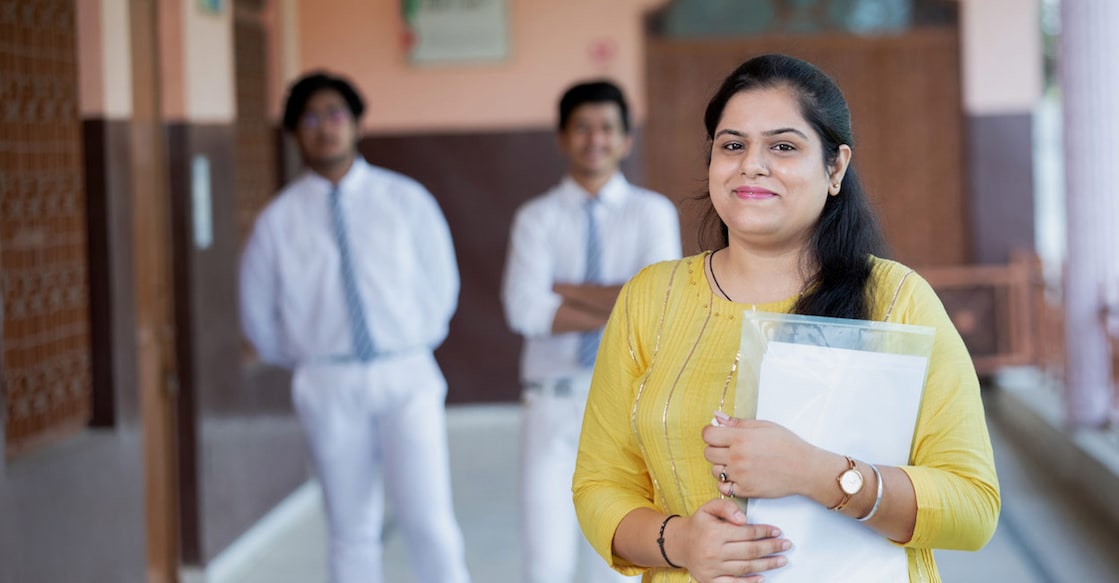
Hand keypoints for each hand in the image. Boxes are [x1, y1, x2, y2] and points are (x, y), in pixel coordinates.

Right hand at [672, 498, 789, 581]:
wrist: (679, 544)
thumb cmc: (699, 524)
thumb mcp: (708, 508)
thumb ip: (726, 507)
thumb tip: (744, 518)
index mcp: (715, 532)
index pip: (746, 533)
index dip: (764, 532)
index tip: (777, 531)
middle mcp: (714, 551)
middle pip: (750, 551)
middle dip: (771, 548)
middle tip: (786, 545)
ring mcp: (712, 568)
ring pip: (745, 568)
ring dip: (767, 565)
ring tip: (782, 560)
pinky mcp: (710, 580)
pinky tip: (763, 578)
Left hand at [703, 412, 821, 499]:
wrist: (805, 469)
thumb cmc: (787, 445)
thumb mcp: (764, 426)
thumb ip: (737, 422)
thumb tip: (717, 417)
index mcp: (740, 438)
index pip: (708, 435)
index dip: (710, 433)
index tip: (716, 435)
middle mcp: (737, 457)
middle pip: (708, 453)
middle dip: (715, 449)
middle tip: (728, 449)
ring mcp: (740, 475)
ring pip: (714, 471)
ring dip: (722, 466)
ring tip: (737, 463)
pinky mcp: (745, 490)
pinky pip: (723, 487)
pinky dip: (726, 483)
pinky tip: (737, 476)